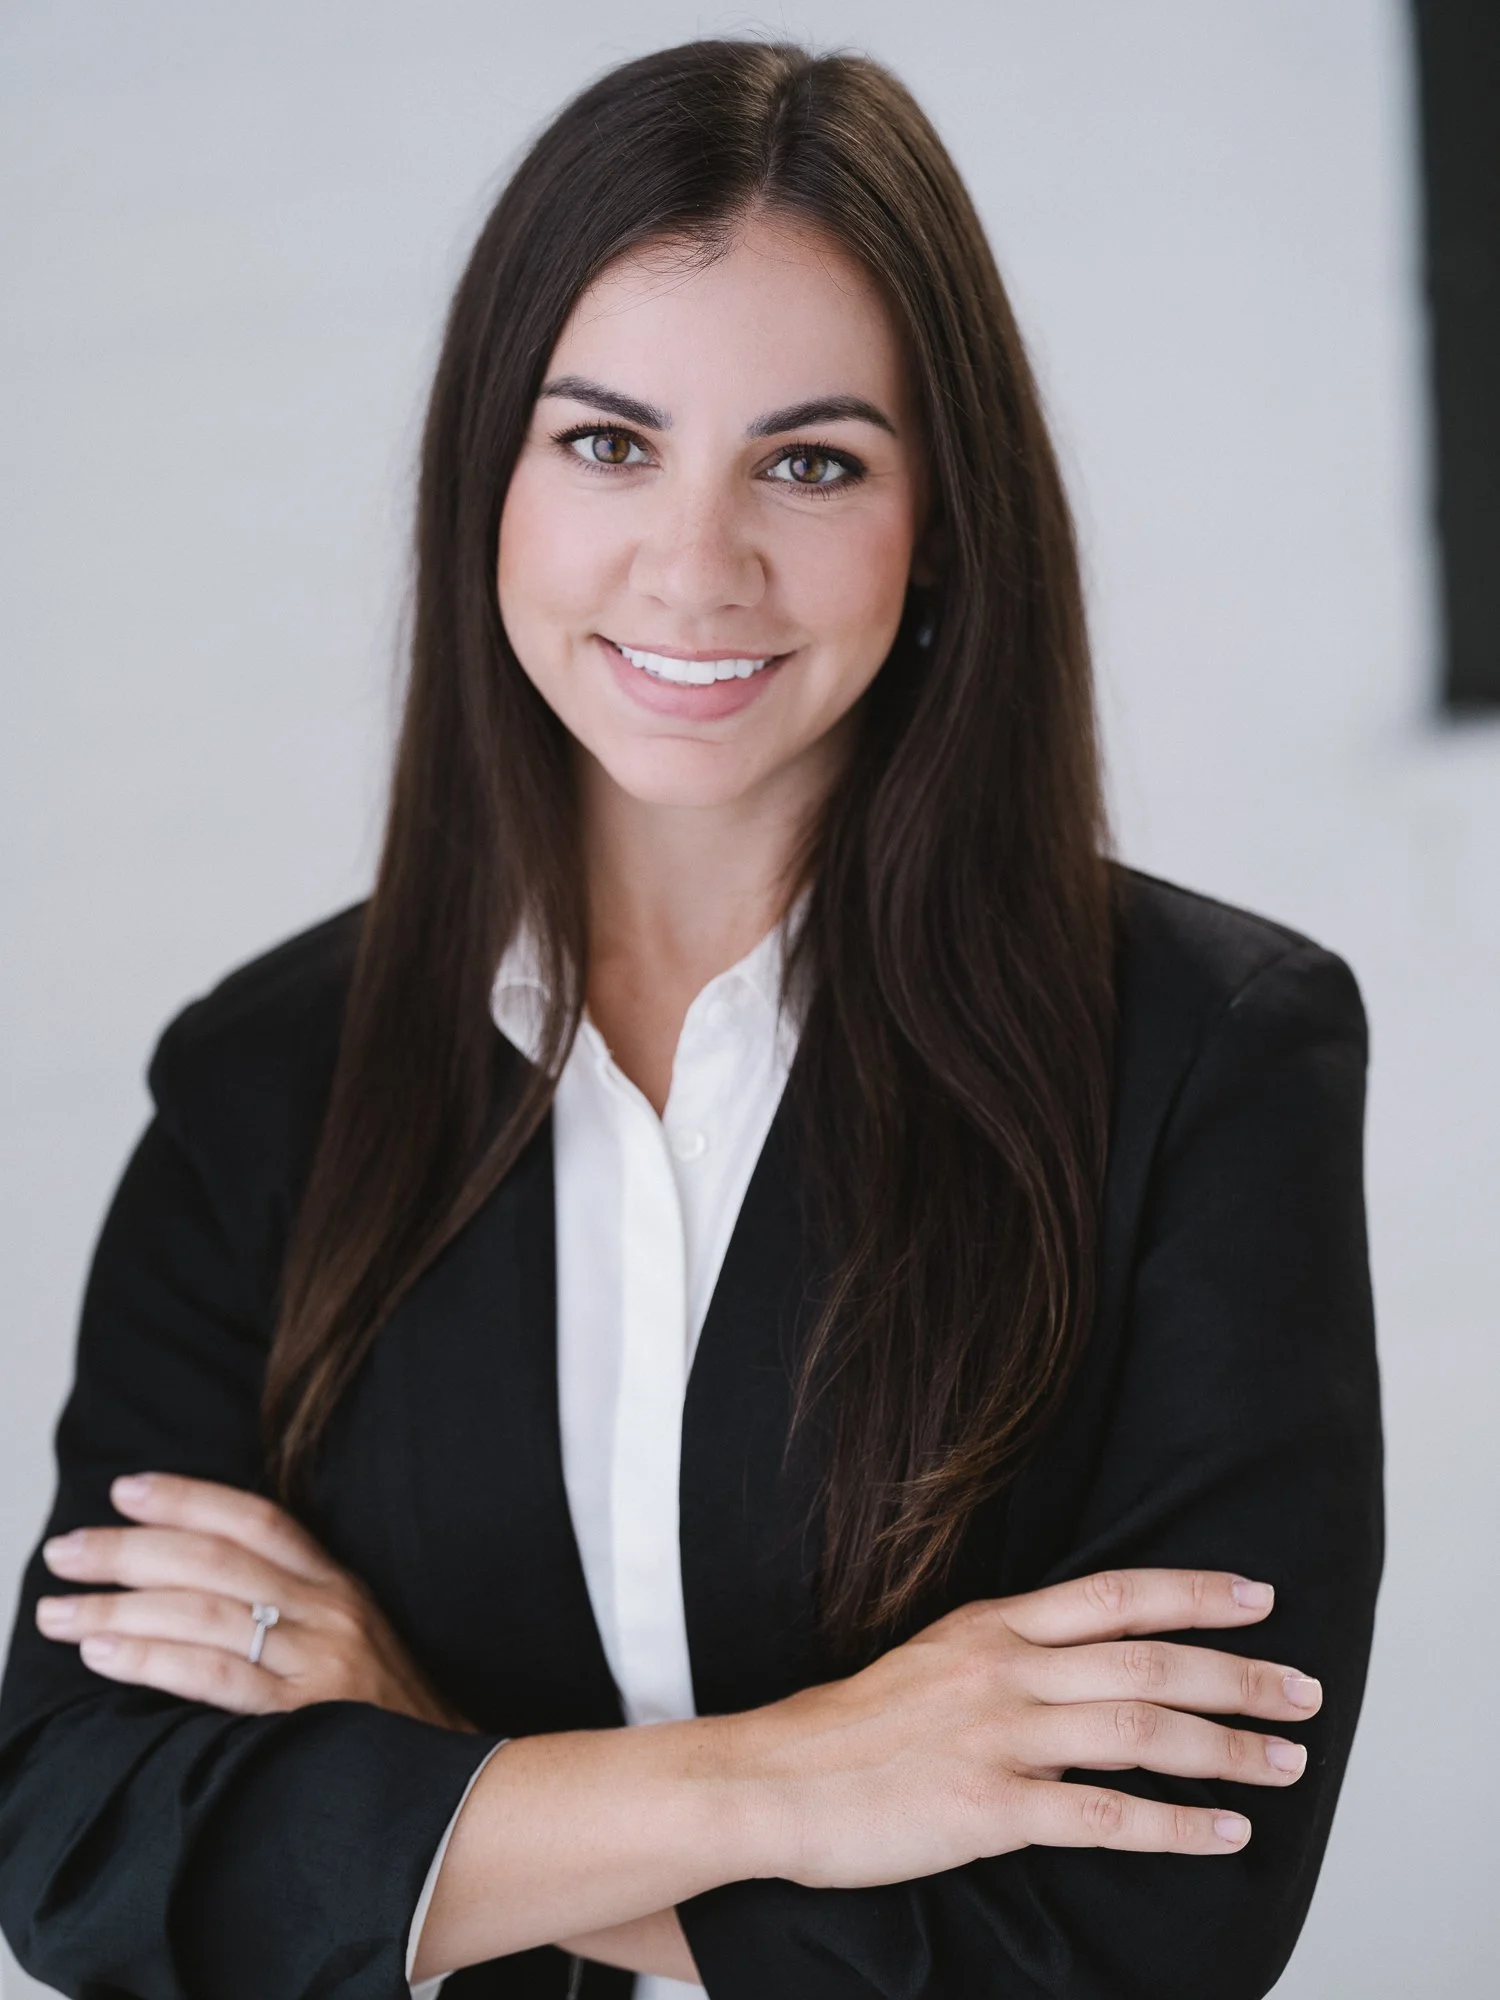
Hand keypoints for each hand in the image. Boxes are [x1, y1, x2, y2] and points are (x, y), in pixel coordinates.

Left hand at [35, 1471, 475, 1729]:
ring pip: (204, 1612)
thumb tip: (193, 1588)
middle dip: (129, 1549)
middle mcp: (331, 1609)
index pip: (256, 1519)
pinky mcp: (307, 1715)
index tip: (124, 1489)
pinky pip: (215, 1676)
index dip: (188, 1496)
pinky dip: (152, 1659)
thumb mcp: (353, 1640)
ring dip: (118, 1607)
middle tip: (66, 1552)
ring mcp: (321, 1660)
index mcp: (340, 1585)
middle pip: (215, 1558)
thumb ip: (293, 1608)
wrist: (463, 1790)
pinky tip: (105, 1654)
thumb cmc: (390, 1721)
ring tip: (59, 1610)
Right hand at [734, 1567, 1323, 1886]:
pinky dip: (1175, 1826)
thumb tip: (1081, 1662)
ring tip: (1287, 1762)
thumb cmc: (850, 1730)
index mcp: (992, 1625)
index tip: (1258, 1594)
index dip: (1194, 1591)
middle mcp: (1006, 1669)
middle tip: (1305, 1690)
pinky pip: (1105, 1818)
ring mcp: (1000, 1737)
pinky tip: (1224, 1835)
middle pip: (1150, 1662)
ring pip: (1142, 1733)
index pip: (1115, 1594)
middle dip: (1240, 1675)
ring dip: (1227, 1749)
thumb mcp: (932, 1661)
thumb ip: (1007, 1655)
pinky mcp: (990, 1808)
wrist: (774, 1781)